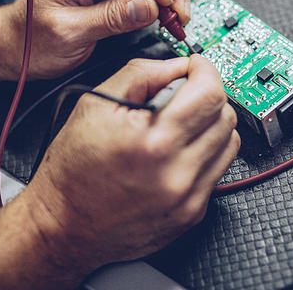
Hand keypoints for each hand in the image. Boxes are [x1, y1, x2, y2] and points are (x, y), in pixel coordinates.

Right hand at [17, 56, 239, 281]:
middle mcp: (177, 173)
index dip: (205, 70)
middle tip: (182, 96)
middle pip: (226, 116)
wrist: (62, 227)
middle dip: (207, 96)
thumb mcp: (95, 104)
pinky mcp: (192, 214)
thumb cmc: (72, 171)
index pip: (210, 93)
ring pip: (229, 143)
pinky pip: (217, 170)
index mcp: (153, 141)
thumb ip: (142, 74)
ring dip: (211, 125)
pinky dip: (204, 153)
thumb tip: (178, 65)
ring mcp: (188, 198)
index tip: (195, 68)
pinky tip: (177, 152)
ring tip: (180, 125)